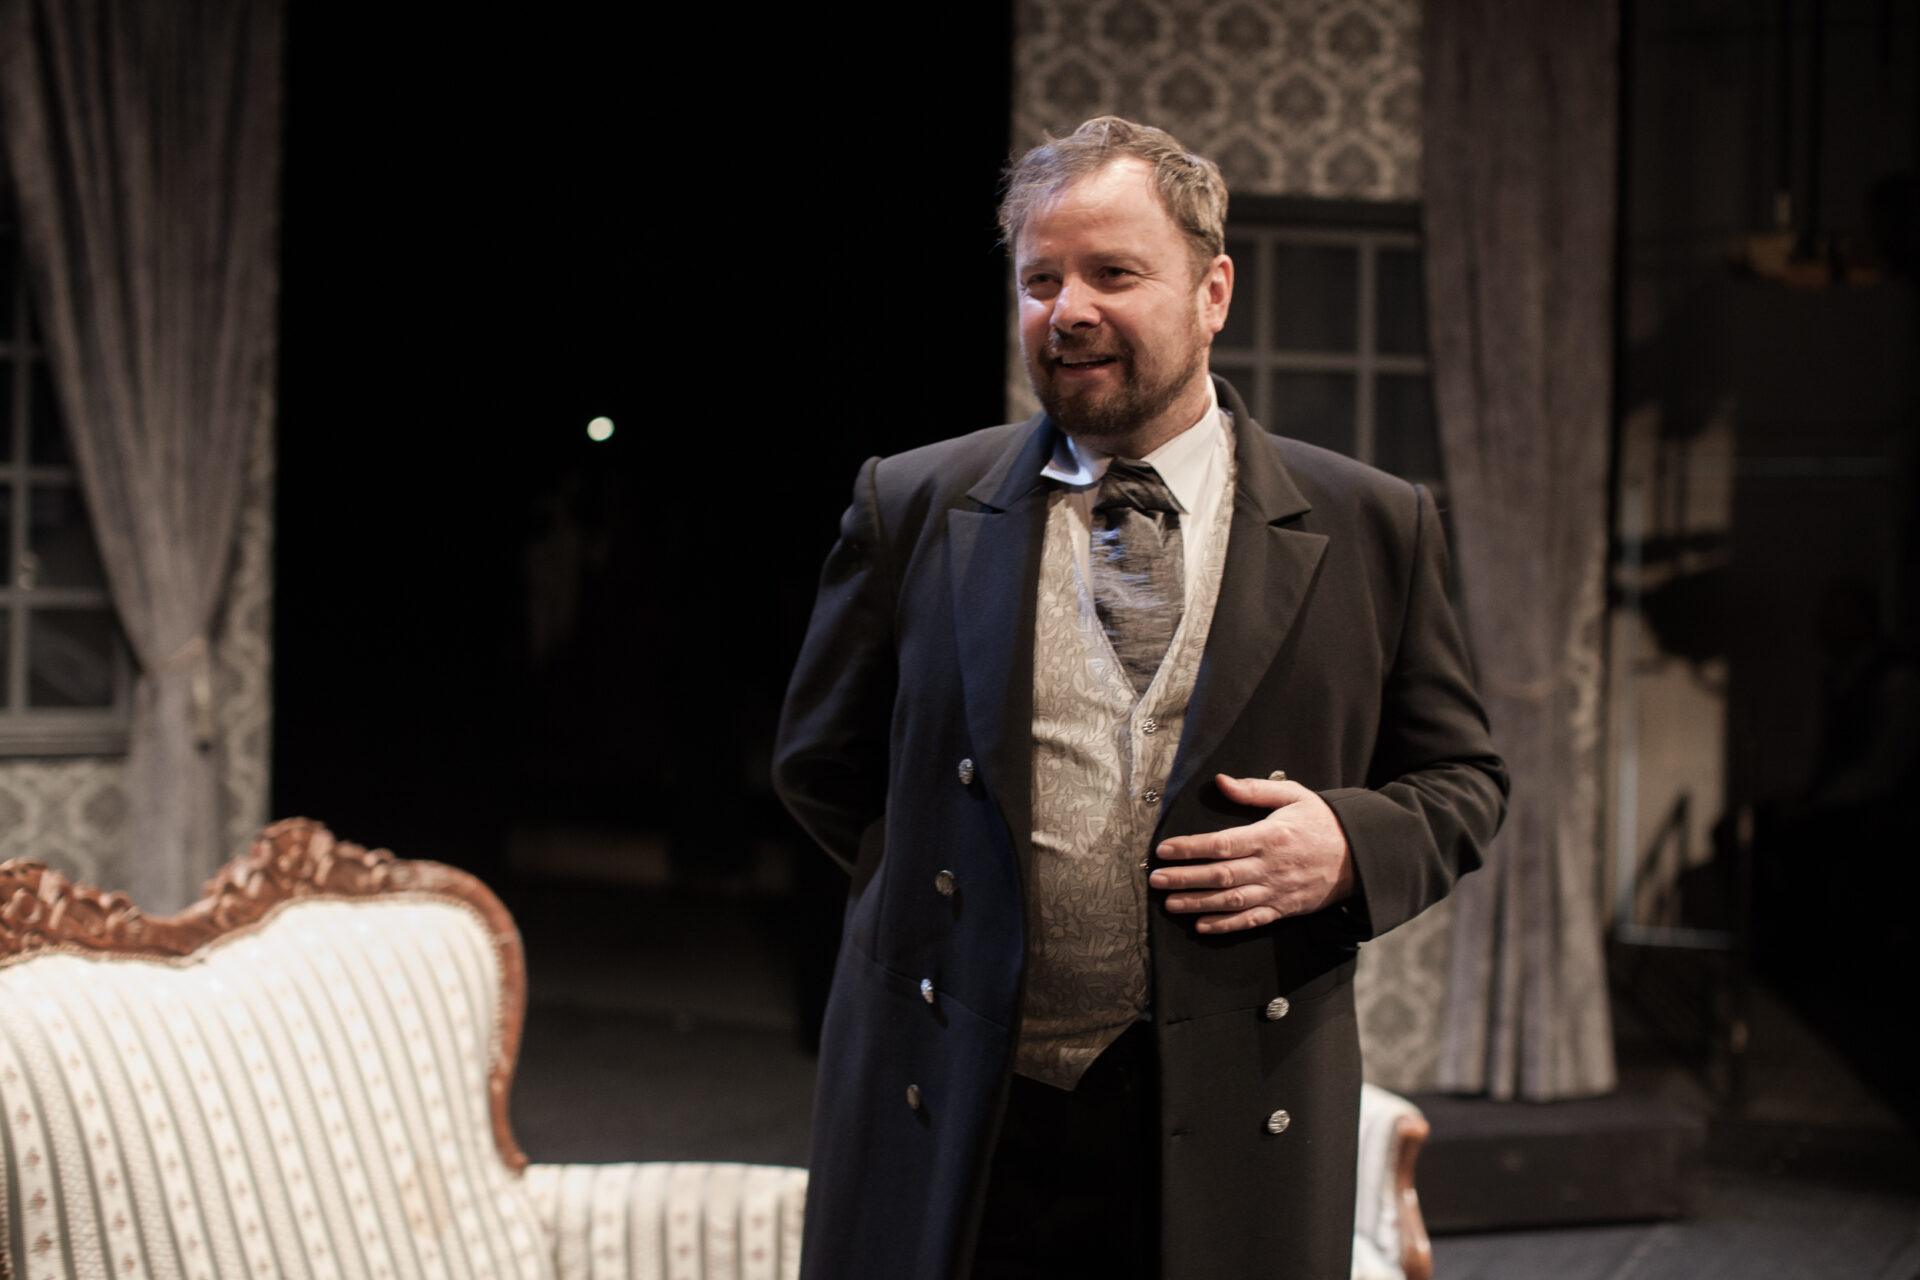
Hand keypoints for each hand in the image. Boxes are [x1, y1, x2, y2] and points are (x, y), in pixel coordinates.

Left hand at [1148, 774, 1354, 933]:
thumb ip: (1255, 789)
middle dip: (1185, 878)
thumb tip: (1221, 781)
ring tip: (1171, 904)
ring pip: (1231, 901)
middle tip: (1156, 880)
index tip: (1165, 850)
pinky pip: (1252, 920)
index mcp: (1270, 836)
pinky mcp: (1284, 909)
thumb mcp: (1293, 794)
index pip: (1222, 843)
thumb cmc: (1322, 821)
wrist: (1360, 854)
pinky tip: (1202, 926)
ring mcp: (1278, 891)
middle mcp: (1271, 866)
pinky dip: (1226, 926)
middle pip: (1221, 875)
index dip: (1191, 848)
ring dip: (1198, 904)